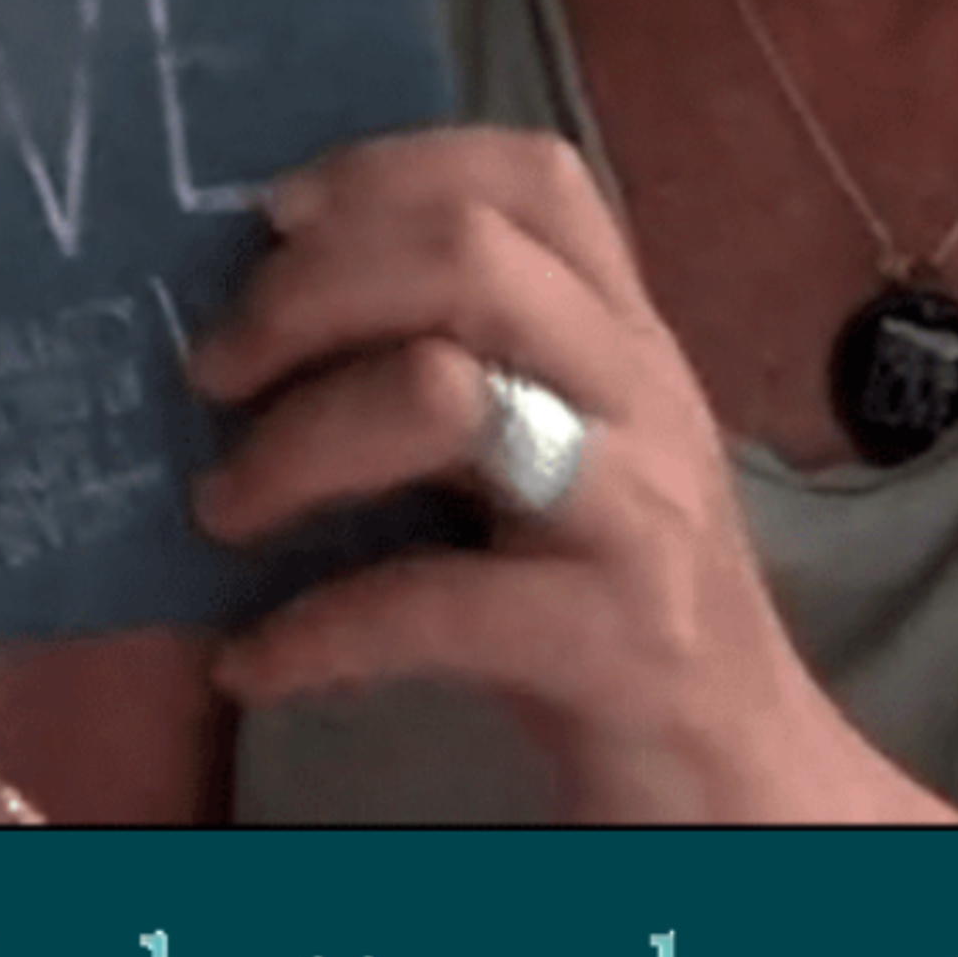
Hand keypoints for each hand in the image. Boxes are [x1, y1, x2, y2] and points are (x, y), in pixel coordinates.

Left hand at [186, 129, 956, 822]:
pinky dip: (313, 632)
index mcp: (622, 333)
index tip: (272, 218)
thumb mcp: (550, 449)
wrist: (745, 785)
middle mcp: (643, 394)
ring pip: (445, 394)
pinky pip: (434, 601)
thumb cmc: (603, 599)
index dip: (386, 171)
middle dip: (306, 296)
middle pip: (466, 256)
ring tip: (219, 508)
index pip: (529, 176)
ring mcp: (641, 511)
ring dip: (294, 445)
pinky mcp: (619, 640)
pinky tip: (252, 661)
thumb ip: (448, 361)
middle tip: (212, 373)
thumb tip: (245, 312)